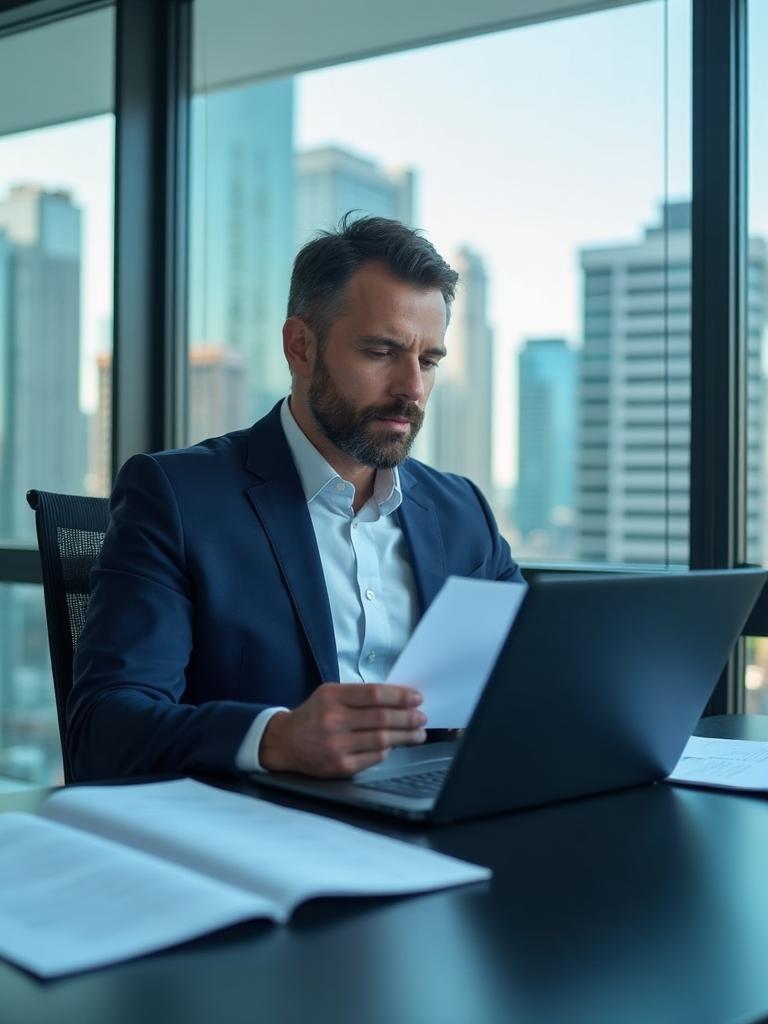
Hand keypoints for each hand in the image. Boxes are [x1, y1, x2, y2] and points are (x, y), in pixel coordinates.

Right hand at [259, 683, 426, 776]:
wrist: (285, 743)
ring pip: (382, 740)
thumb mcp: (329, 694)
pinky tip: (393, 745)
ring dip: (405, 736)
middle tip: (422, 717)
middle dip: (408, 718)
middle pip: (382, 718)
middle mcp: (333, 720)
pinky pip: (374, 757)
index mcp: (332, 697)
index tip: (416, 698)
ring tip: (417, 733)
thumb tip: (397, 699)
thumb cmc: (313, 716)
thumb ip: (358, 695)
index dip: (400, 696)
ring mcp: (337, 745)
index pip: (374, 694)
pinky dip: (387, 750)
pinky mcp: (340, 766)